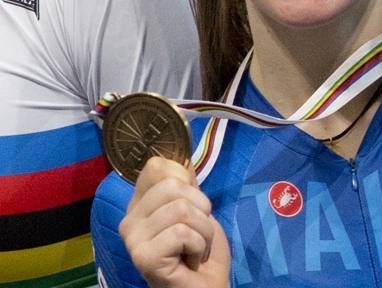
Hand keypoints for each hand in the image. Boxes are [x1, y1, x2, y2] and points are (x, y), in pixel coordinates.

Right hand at [119, 157, 230, 287]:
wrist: (205, 287)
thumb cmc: (200, 251)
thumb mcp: (198, 209)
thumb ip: (187, 184)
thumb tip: (181, 154)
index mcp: (139, 204)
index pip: (157, 166)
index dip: (186, 180)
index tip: (191, 206)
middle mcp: (129, 219)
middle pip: (174, 185)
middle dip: (202, 208)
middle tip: (197, 232)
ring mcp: (133, 239)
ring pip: (182, 209)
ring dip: (203, 231)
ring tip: (196, 248)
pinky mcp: (143, 256)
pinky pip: (183, 232)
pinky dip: (199, 246)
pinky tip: (191, 261)